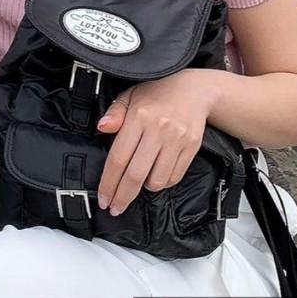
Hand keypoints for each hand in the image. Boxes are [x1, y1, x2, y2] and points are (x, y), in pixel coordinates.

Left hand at [96, 70, 217, 216]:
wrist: (194, 89)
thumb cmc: (157, 93)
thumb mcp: (130, 95)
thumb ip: (115, 113)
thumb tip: (102, 127)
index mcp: (139, 116)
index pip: (118, 158)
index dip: (109, 183)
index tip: (104, 198)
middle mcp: (158, 129)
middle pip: (135, 175)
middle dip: (123, 196)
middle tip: (115, 208)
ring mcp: (177, 139)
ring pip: (156, 180)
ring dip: (144, 188)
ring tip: (138, 183)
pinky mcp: (191, 147)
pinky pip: (174, 177)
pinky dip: (162, 182)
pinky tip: (155, 176)